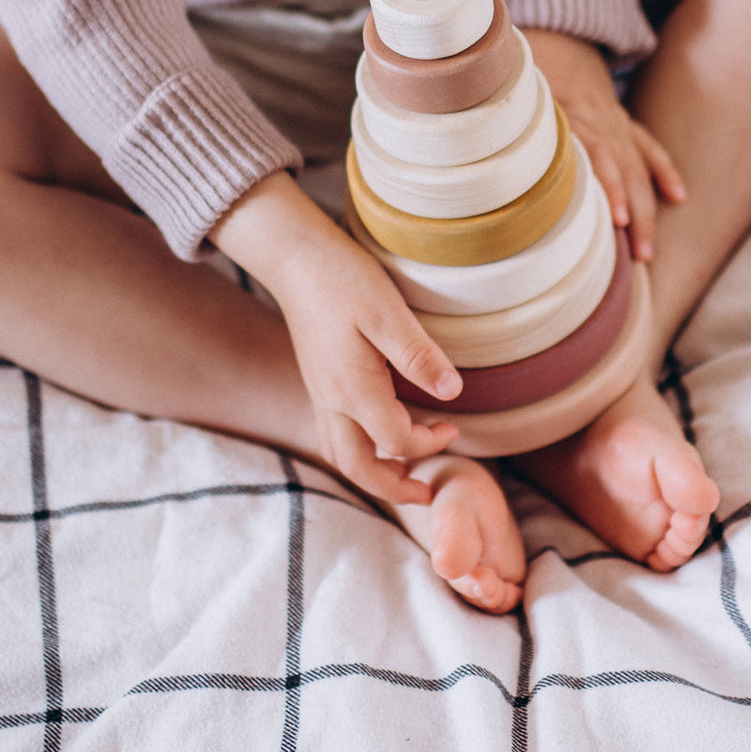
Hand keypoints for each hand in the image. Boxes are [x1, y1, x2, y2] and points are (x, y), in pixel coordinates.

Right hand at [211, 171, 461, 504]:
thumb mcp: (388, 313)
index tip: (455, 427)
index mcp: (351, 388)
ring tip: (405, 474)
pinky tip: (380, 436)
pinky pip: (334, 433)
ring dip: (373, 473)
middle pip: (358, 467)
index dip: (429, 444)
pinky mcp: (317, 382)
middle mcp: (331, 400)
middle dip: (392, 488)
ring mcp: (320, 393)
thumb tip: (453, 394)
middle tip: (426, 494)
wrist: (294, 257)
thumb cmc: (342, 278)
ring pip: (340, 454)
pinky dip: (359, 450)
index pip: (395, 440)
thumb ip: (419, 357)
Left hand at [522, 28, 684, 260]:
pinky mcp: (621, 119)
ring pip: (638, 164)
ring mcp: (614, 118)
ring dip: (647, 207)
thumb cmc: (518, 68)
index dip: (609, 183)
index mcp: (568, 107)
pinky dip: (663, 170)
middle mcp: (598, 115)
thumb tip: (472, 155)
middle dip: (635, 211)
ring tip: (648, 250)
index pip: (594, 149)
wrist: (552, 29)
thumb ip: (499, 118)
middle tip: (639, 252)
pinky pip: (647, 145)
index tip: (617, 217)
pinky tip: (678, 196)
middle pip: (624, 166)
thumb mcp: (507, 87)